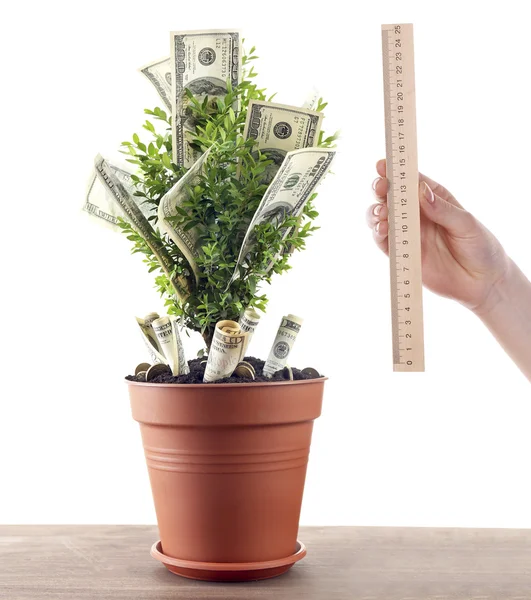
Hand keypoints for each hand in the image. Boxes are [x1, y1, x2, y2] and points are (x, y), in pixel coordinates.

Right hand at [367, 159, 509, 312]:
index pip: (411, 181)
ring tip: (381, 214)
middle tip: (379, 188)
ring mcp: (408, 234)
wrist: (482, 282)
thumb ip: (442, 209)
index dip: (395, 171)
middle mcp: (417, 214)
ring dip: (376, 213)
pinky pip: (384, 242)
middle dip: (381, 190)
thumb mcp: (466, 224)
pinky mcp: (402, 254)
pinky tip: (381, 229)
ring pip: (382, 218)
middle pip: (391, 197)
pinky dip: (378, 234)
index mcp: (434, 198)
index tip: (383, 165)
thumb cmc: (480, 247)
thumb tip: (422, 191)